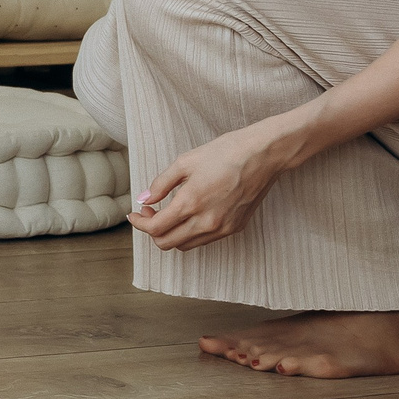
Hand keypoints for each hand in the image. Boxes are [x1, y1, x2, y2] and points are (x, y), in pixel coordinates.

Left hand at [127, 122, 295, 250]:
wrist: (263, 155)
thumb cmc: (224, 153)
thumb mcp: (185, 162)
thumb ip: (161, 183)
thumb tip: (144, 199)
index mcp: (191, 203)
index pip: (155, 228)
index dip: (139, 223)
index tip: (135, 213)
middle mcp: (207, 222)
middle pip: (167, 243)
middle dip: (152, 230)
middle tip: (150, 212)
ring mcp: (222, 228)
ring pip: (186, 245)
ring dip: (171, 234)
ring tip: (169, 213)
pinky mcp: (235, 228)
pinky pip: (205, 240)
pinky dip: (190, 233)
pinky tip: (190, 215)